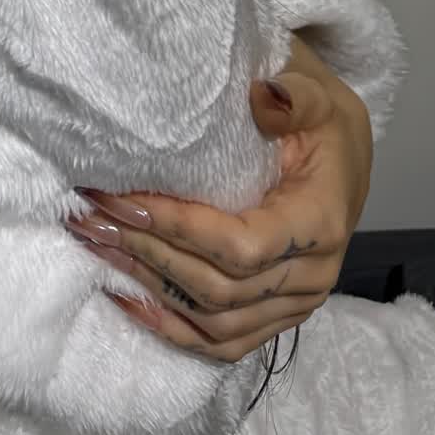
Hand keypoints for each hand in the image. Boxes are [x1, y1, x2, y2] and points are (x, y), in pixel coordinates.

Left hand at [65, 35, 372, 361]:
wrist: (345, 157)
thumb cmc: (322, 122)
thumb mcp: (317, 92)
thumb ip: (294, 96)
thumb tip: (262, 96)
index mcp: (320, 223)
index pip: (242, 247)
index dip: (178, 229)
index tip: (121, 200)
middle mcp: (311, 276)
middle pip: (218, 287)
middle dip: (147, 251)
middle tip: (89, 217)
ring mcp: (294, 304)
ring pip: (213, 319)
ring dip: (148, 285)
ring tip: (95, 247)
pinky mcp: (275, 316)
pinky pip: (222, 341)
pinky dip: (171, 326)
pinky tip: (125, 298)